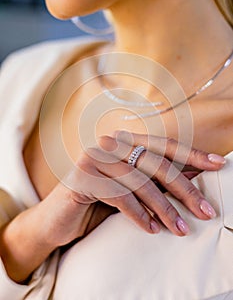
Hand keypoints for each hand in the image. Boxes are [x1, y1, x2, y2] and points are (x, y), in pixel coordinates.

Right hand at [58, 131, 224, 237]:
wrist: (58, 219)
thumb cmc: (99, 202)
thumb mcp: (132, 189)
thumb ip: (157, 180)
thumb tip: (194, 177)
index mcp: (123, 142)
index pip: (164, 145)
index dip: (192, 153)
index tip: (218, 164)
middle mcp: (108, 144)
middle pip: (155, 163)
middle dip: (184, 189)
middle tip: (205, 211)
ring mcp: (94, 158)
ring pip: (139, 181)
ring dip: (163, 208)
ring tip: (179, 229)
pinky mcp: (82, 178)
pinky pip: (118, 195)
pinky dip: (138, 214)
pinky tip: (150, 229)